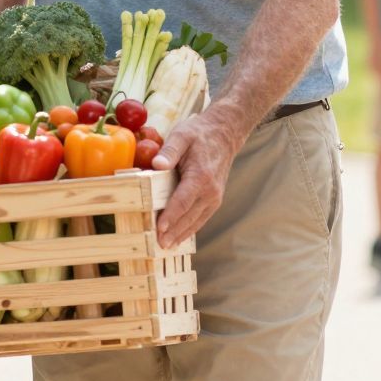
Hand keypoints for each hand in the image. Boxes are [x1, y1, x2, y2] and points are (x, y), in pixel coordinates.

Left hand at [150, 110, 242, 248]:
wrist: (224, 134)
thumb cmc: (199, 134)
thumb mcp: (182, 135)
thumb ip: (169, 150)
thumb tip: (156, 164)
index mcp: (201, 176)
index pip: (183, 201)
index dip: (171, 216)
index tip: (159, 228)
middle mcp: (211, 191)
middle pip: (189, 216)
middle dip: (174, 231)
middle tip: (159, 244)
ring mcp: (214, 197)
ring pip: (196, 221)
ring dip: (182, 234)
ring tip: (167, 246)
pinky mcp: (214, 199)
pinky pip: (201, 218)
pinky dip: (190, 229)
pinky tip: (179, 237)